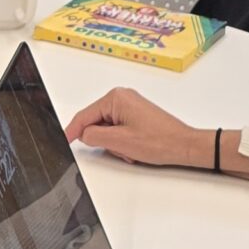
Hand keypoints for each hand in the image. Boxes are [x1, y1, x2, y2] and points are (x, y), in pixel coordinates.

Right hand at [62, 88, 213, 169]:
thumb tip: (84, 134)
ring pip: (106, 128)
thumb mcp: (119, 141)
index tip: (64, 141)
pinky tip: (134, 149)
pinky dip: (121, 142)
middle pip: (95, 122)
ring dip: (114, 143)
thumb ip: (93, 136)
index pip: (84, 116)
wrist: (184, 145)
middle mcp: (122, 97)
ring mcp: (129, 106)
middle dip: (103, 140)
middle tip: (119, 150)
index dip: (72, 131)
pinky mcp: (136, 115)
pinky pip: (117, 129)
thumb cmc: (160, 141)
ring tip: (130, 151)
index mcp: (116, 98)